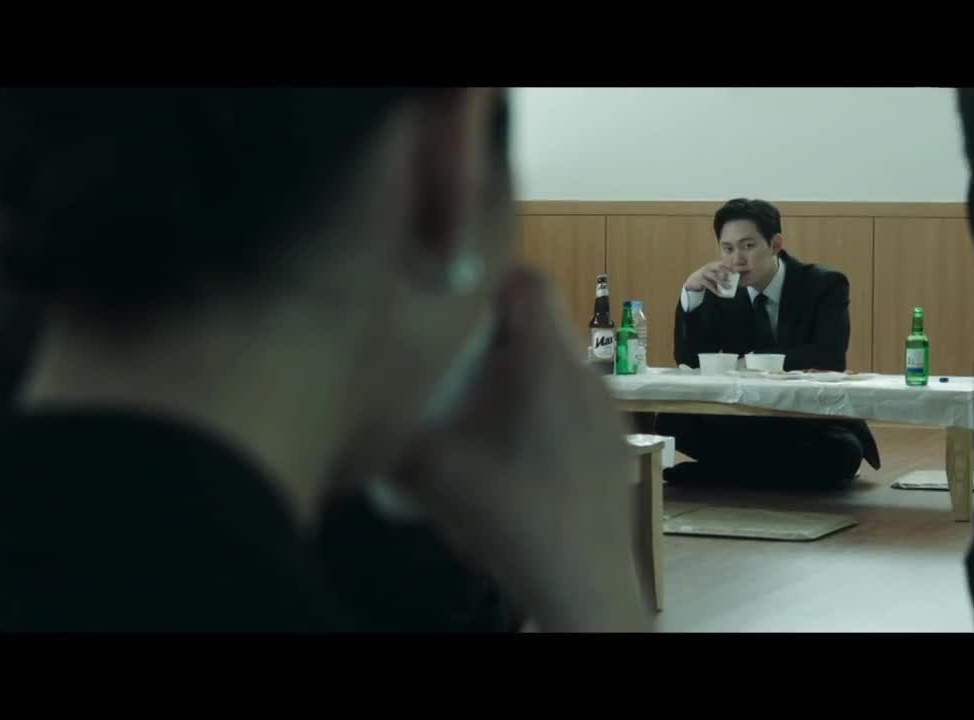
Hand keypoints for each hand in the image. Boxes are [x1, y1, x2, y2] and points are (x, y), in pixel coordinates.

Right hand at [390, 268, 650, 631]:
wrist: (583, 583)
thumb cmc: (509, 516)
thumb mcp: (430, 473)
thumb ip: (392, 429)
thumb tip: (357, 406)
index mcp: (545, 363)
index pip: (528, 279)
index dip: (489, 278)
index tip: (452, 304)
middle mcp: (585, 373)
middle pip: (540, 324)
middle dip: (495, 334)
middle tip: (454, 363)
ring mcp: (608, 408)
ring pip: (558, 366)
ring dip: (521, 375)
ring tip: (483, 414)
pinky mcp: (616, 441)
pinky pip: (576, 403)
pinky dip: (546, 410)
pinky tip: (520, 455)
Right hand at [685, 261, 731, 295]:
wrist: (692, 282)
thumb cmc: (706, 278)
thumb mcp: (713, 275)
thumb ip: (721, 276)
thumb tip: (733, 280)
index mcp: (713, 264)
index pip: (723, 263)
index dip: (730, 265)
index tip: (736, 270)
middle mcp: (709, 267)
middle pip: (719, 267)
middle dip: (727, 271)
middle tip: (734, 275)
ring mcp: (704, 273)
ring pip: (715, 276)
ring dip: (722, 282)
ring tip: (729, 287)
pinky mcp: (700, 280)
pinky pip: (709, 285)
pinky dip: (715, 290)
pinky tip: (719, 293)